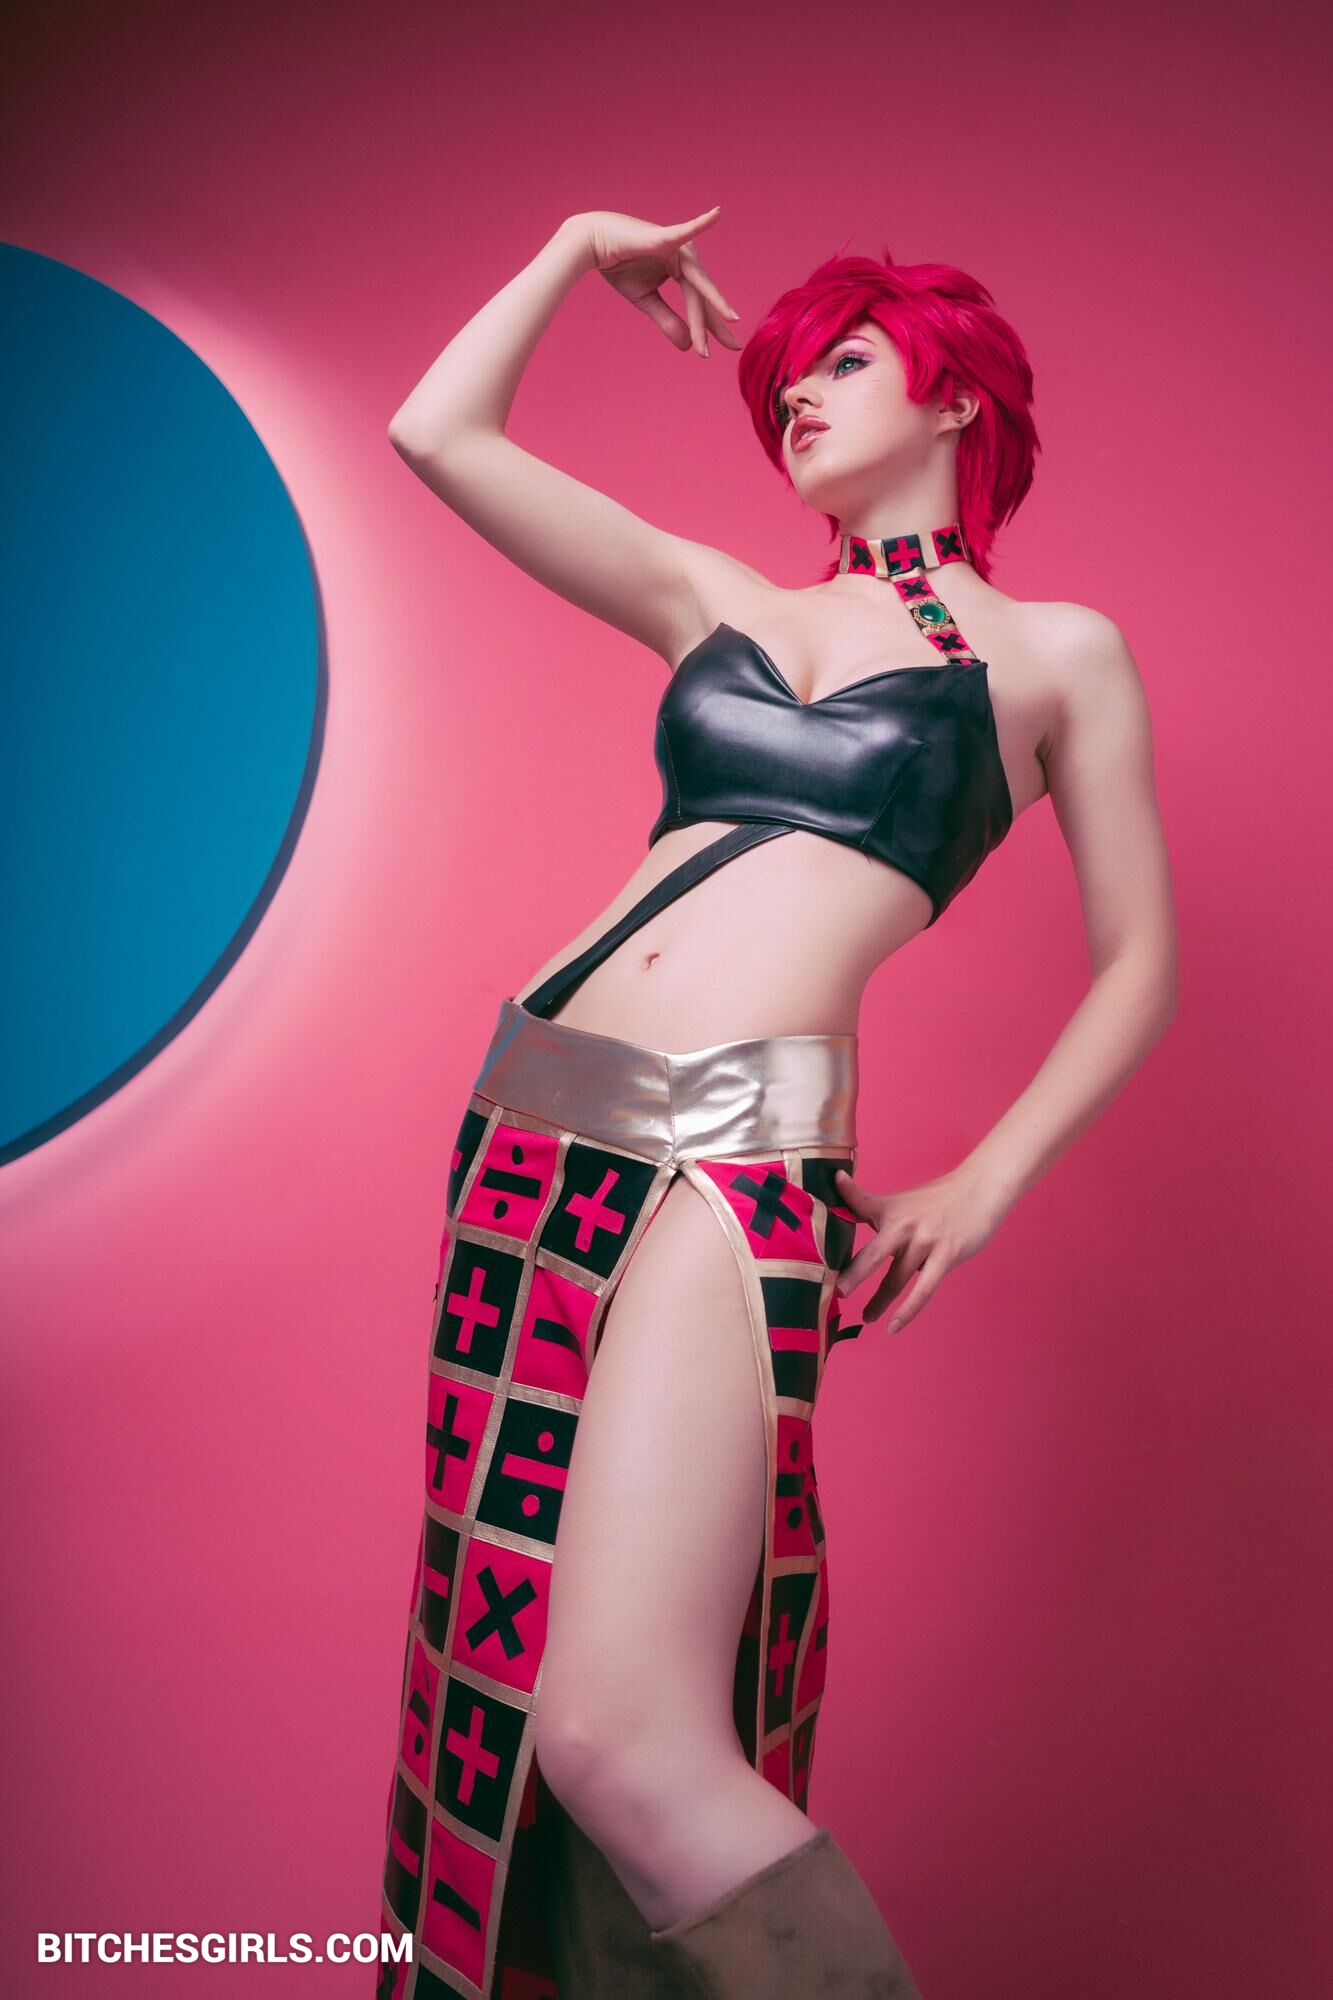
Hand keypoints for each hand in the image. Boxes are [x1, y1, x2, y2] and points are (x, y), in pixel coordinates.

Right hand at [570, 205, 741, 356]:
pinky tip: (715, 214)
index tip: (715, 353)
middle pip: (703, 295)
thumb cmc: (618, 266)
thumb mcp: (646, 301)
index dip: (706, 329)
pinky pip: (684, 231)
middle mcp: (684, 257)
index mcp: (681, 270)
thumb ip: (668, 321)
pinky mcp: (664, 236)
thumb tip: (689, 346)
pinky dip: (700, 224)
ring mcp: (676, 245)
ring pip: (696, 282)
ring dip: (709, 304)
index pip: (698, 303)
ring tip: (729, 320)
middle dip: (715, 323)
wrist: (592, 244)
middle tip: (734, 346)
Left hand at [832, 1165, 1004, 1335]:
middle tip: (835, 1292)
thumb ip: (868, 1207)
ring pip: (897, 1279)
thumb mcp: (899, 1200)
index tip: (819, 1232)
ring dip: (879, 1302)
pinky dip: (907, 1311)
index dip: (838, 1211)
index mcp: (889, 1209)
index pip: (857, 1206)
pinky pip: (923, 1290)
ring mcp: (926, 1241)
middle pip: (874, 1253)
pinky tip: (894, 1326)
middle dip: (854, 1274)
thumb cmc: (935, 1199)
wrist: (978, 1189)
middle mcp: (904, 1225)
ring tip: (866, 1317)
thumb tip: (839, 1205)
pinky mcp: (946, 1256)